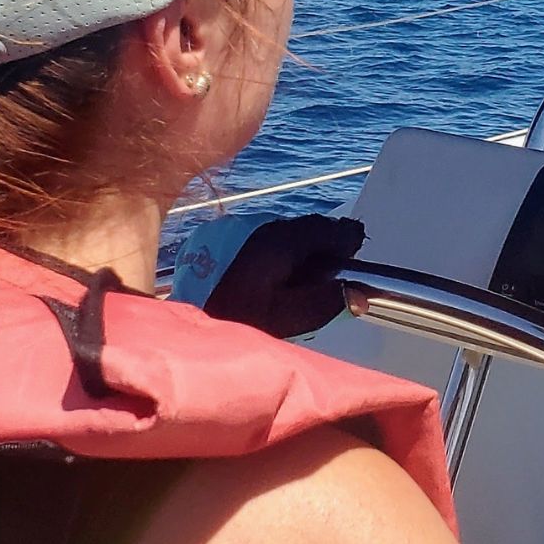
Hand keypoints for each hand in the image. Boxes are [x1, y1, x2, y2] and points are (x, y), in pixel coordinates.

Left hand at [201, 215, 365, 339]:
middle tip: (313, 292)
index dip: (349, 254)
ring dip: (301, 260)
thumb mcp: (286, 317)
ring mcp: (250, 228)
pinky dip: (280, 260)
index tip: (344, 279)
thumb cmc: (236, 317)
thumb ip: (326, 302)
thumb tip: (360, 292)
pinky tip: (267, 287)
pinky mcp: (234, 238)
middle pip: (316, 232)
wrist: (183, 316)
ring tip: (288, 294)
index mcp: (287, 240)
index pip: (339, 230)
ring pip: (294, 237)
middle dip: (324, 258)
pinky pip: (272, 242)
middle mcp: (270, 225)